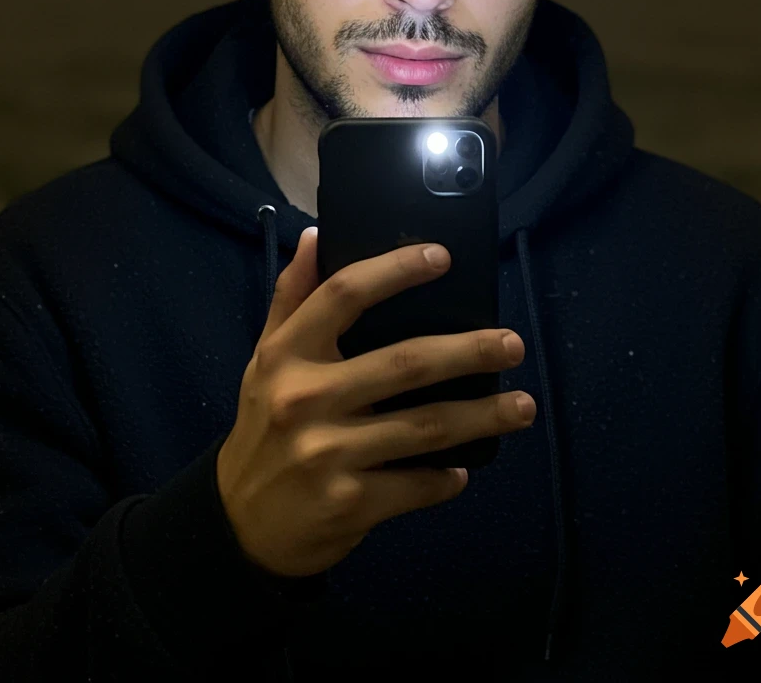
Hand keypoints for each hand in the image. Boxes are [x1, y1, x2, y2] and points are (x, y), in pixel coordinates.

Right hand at [215, 226, 533, 577]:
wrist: (238, 524)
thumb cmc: (263, 428)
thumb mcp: (264, 361)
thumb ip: (291, 298)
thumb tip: (316, 236)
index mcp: (287, 355)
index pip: (345, 295)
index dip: (395, 270)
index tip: (442, 257)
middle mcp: (307, 398)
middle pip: (405, 362)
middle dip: (468, 352)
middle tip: (513, 344)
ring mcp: (329, 453)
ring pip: (425, 427)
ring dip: (482, 417)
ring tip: (523, 407)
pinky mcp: (349, 503)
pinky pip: (416, 485)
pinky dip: (446, 478)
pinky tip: (464, 471)